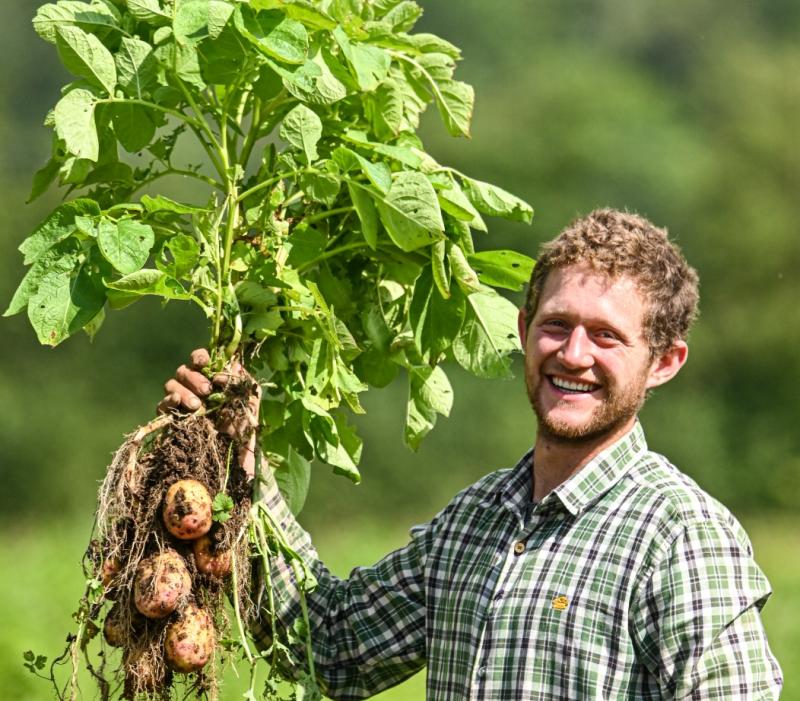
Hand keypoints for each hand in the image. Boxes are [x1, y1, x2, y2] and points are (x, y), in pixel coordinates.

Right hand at [158, 348, 260, 477]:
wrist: (234, 459)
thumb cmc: (243, 430)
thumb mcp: (250, 405)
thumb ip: (244, 383)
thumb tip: (235, 364)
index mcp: (212, 381)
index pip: (200, 360)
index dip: (199, 356)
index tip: (204, 362)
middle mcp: (194, 389)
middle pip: (183, 371)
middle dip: (194, 377)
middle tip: (207, 390)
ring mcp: (181, 404)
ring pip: (171, 385)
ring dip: (183, 390)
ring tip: (197, 405)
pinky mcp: (171, 420)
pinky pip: (162, 406)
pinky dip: (168, 401)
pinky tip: (177, 403)